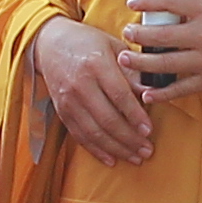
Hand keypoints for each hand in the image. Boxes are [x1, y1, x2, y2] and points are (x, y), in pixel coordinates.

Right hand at [30, 15, 155, 163]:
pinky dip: (96, 150)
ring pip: (94, 132)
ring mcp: (68, 100)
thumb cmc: (88, 43)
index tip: (149, 130)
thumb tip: (151, 93)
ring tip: (135, 157)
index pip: (119, 95)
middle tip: (147, 150)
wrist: (50, 43)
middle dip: (129, 138)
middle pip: (107, 118)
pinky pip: (80, 136)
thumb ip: (132, 71)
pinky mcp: (61, 111)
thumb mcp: (114, 47)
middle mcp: (80, 84)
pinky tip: (112, 159)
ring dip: (116, 149)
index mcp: (96, 64)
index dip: (135, 115)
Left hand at [121, 0, 201, 100]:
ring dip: (140, 63)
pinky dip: (161, 93)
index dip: (147, 1)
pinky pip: (179, 89)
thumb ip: (193, 8)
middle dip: (137, 35)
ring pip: (164, 64)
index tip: (132, 2)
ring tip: (125, 59)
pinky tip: (146, 92)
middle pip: (161, 35)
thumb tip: (161, 10)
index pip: (170, 1)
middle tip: (126, 33)